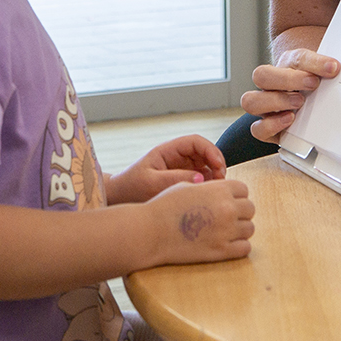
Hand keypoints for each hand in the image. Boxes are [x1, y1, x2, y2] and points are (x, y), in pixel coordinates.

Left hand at [107, 135, 226, 204]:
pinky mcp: (182, 180)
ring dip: (214, 174)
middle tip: (221, 180)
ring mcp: (181, 168)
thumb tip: (201, 178)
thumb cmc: (131, 187)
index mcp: (168, 151)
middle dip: (216, 162)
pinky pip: (201, 178)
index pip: (195, 142)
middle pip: (204, 152)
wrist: (119, 198)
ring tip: (216, 189)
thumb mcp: (150, 183)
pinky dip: (208, 184)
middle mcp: (177, 157)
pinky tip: (209, 194)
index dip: (210, 150)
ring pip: (205, 165)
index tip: (218, 165)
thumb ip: (174, 179)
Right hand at [144, 179, 254, 265]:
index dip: (235, 195)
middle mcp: (227, 208)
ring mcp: (226, 230)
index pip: (244, 189)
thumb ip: (208, 188)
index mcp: (219, 189)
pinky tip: (226, 245)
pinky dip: (239, 246)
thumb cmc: (164, 206)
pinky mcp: (221, 251)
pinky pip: (245, 248)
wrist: (151, 231)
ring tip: (225, 232)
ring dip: (240, 230)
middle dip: (240, 212)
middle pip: (250, 208)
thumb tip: (219, 192)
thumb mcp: (186, 186)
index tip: (227, 201)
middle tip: (226, 218)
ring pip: (250, 229)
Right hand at [241, 48, 340, 142]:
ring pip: (250, 101)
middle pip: (261, 75)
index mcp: (285, 67)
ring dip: (275, 101)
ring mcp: (265, 108)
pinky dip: (271, 125)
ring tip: (298, 104)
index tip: (331, 68)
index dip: (313, 63)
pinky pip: (257, 129)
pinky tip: (289, 120)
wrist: (313, 107)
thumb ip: (325, 69)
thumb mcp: (320, 76)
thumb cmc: (314, 91)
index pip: (293, 59)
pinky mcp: (268, 130)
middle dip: (287, 79)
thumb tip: (333, 67)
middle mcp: (270, 87)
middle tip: (312, 85)